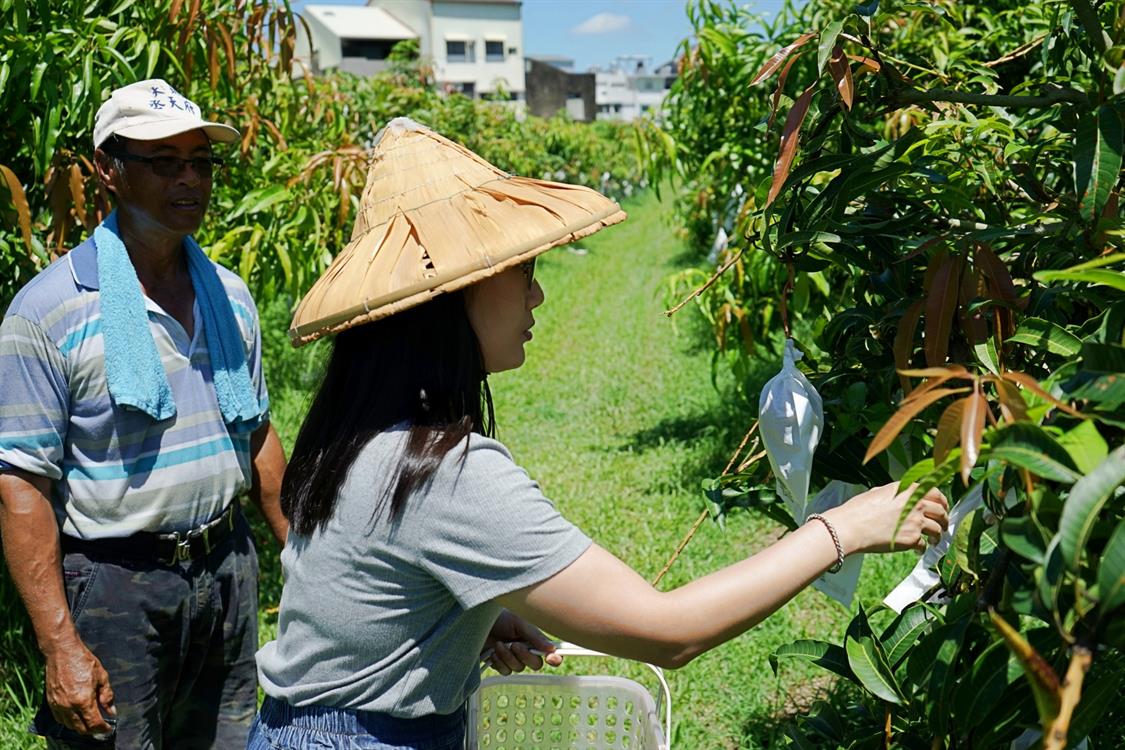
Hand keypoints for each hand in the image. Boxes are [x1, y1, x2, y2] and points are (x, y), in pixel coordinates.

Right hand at [44, 640, 115, 736]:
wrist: (62, 652)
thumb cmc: (84, 661)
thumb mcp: (102, 676)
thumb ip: (107, 696)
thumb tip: (112, 711)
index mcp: (83, 700)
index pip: (94, 724)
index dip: (103, 729)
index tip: (109, 728)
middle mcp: (69, 706)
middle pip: (81, 729)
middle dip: (92, 731)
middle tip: (101, 727)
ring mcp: (58, 705)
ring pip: (69, 726)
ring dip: (80, 727)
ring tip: (90, 722)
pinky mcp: (50, 702)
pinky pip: (60, 719)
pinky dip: (69, 722)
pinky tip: (76, 717)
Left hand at [481, 610, 561, 674]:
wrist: (475, 622)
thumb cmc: (498, 617)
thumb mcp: (518, 622)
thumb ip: (534, 636)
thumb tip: (551, 648)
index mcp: (533, 638)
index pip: (548, 652)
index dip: (554, 658)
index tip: (552, 659)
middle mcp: (525, 649)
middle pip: (535, 664)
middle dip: (525, 656)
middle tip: (515, 644)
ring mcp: (512, 658)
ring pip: (519, 668)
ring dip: (508, 656)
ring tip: (499, 644)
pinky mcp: (500, 664)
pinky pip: (506, 671)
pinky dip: (499, 662)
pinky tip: (493, 652)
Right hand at [825, 482, 948, 554]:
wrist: (851, 527)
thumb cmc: (859, 509)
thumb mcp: (878, 492)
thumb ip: (895, 492)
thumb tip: (901, 495)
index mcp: (908, 490)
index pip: (936, 492)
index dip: (942, 501)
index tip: (943, 507)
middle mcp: (916, 504)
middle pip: (941, 512)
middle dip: (944, 520)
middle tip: (943, 526)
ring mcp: (916, 522)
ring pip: (938, 529)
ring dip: (938, 536)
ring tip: (935, 541)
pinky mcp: (912, 539)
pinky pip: (924, 545)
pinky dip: (923, 549)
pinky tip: (918, 550)